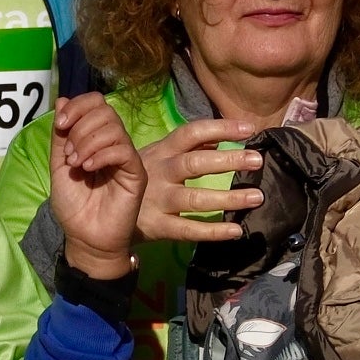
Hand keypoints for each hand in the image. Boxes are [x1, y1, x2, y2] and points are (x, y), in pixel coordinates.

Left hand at [47, 92, 145, 279]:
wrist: (85, 239)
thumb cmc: (74, 207)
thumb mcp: (59, 166)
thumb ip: (61, 136)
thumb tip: (63, 99)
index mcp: (97, 140)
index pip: (96, 103)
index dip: (77, 107)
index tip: (61, 125)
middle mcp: (114, 145)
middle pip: (105, 110)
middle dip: (80, 127)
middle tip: (69, 154)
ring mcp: (127, 158)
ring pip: (113, 128)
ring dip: (88, 142)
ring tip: (77, 164)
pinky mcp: (136, 173)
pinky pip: (123, 150)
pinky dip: (101, 154)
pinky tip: (87, 168)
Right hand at [136, 116, 264, 244]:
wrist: (102, 211)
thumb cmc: (137, 177)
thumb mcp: (157, 156)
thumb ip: (188, 147)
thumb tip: (219, 138)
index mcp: (162, 151)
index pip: (192, 133)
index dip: (220, 128)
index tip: (249, 129)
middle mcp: (161, 173)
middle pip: (195, 164)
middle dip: (228, 161)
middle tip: (257, 160)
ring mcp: (159, 200)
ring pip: (196, 199)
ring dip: (228, 198)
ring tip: (256, 196)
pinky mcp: (158, 226)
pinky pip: (188, 229)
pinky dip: (213, 231)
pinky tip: (235, 230)